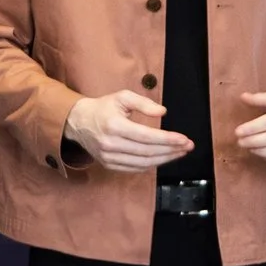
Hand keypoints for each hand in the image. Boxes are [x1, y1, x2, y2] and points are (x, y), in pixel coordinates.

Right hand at [64, 91, 192, 172]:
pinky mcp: (109, 165)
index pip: (147, 136)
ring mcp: (109, 157)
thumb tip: (163, 112)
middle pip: (148, 152)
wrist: (78, 122)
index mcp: (114, 125)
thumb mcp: (122, 97)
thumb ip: (144, 103)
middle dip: (171, 150)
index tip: (184, 139)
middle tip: (187, 146)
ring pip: (143, 163)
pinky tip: (163, 158)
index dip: (168, 139)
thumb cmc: (103, 108)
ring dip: (165, 159)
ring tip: (179, 153)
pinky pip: (135, 169)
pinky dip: (152, 165)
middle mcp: (110, 144)